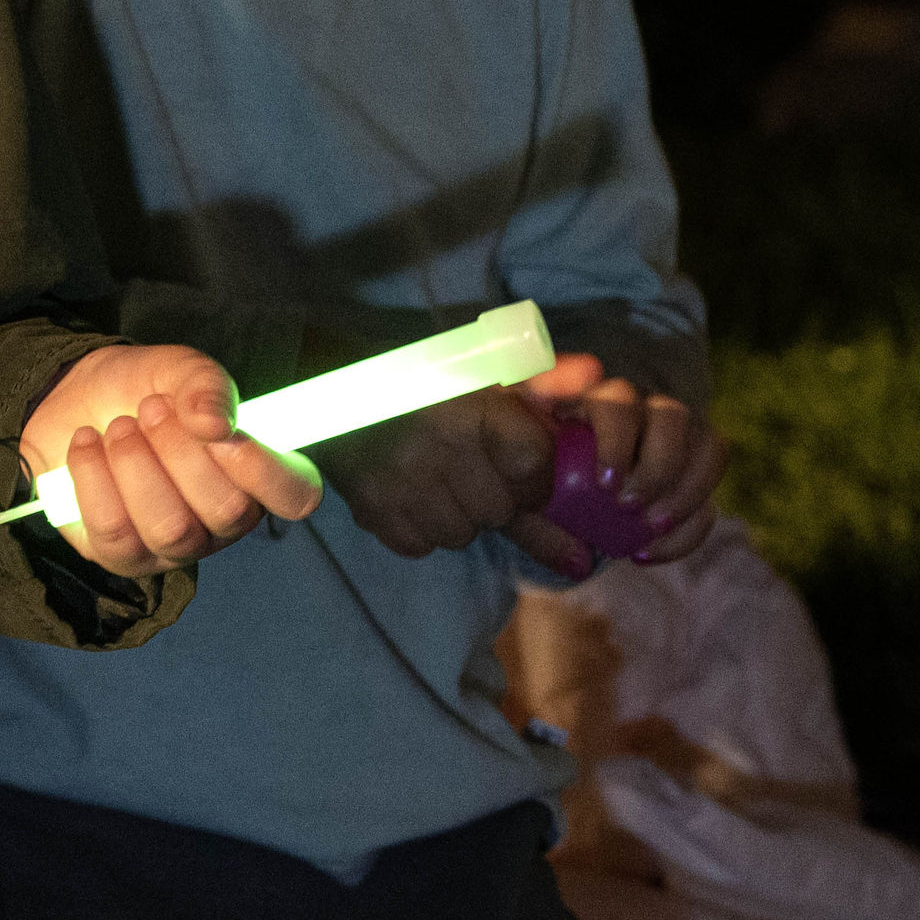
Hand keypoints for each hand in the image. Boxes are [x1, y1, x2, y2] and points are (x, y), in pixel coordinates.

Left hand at [20, 344, 322, 578]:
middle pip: (227, 511)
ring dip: (136, 464)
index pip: (295, 495)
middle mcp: (223, 521)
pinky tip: (87, 444)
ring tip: (119, 426)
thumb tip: (216, 423)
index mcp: (255, 475)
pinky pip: (115, 532)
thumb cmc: (143, 391)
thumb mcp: (179, 370)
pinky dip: (94, 477)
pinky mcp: (122, 556)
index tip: (224, 432)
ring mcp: (174, 547)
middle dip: (181, 451)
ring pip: (170, 528)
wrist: (72, 402)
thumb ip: (205, 386)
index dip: (267, 471)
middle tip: (151, 408)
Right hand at [328, 352, 725, 576]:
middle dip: (497, 500)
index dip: (533, 478)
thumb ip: (540, 384)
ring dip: (459, 517)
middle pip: (500, 510)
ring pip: (462, 534)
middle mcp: (438, 446)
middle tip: (474, 476)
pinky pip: (421, 545)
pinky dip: (422, 530)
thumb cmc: (420, 384)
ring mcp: (402, 483)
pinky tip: (412, 499)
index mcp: (470, 406)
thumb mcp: (480, 375)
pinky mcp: (374, 511)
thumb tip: (592, 373)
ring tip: (440, 485)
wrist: (327, 390)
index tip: (521, 471)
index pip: (532, 467)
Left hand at [523, 353, 726, 572]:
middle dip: (657, 465)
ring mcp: (675, 433)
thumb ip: (528, 490)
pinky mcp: (694, 468)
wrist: (551, 496)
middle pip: (671, 413)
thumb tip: (569, 537)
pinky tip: (647, 553)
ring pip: (709, 443)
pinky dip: (689, 526)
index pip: (613, 399)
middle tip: (628, 506)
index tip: (605, 484)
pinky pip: (710, 492)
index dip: (615, 436)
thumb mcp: (516, 479)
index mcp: (592, 397)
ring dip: (686, 490)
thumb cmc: (529, 476)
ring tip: (649, 528)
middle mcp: (641, 405)